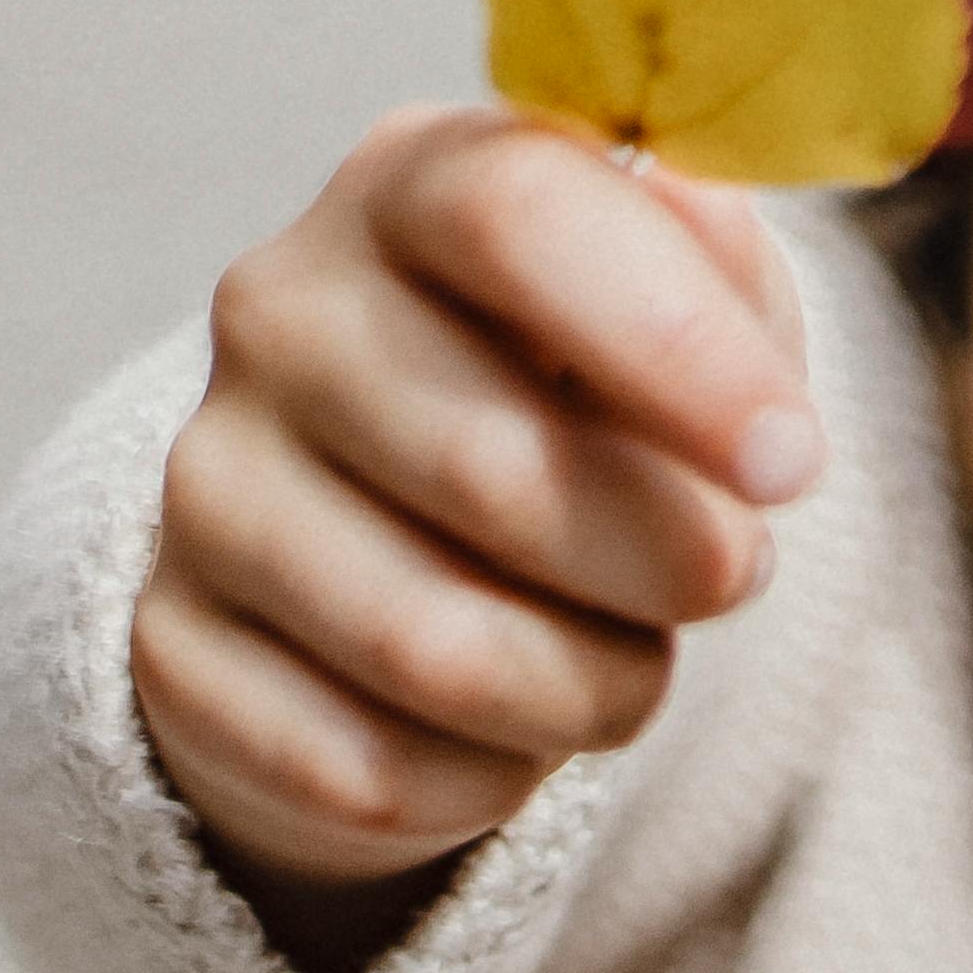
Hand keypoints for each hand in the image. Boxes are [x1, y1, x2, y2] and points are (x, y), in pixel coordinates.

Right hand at [135, 107, 819, 963]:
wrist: (416, 544)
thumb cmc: (591, 408)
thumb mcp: (687, 314)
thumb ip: (721, 274)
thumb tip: (712, 256)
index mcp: (410, 191)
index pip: (517, 216)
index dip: (676, 348)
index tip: (792, 465)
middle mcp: (279, 314)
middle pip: (494, 467)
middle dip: (667, 564)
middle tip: (723, 574)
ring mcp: (210, 482)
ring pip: (439, 652)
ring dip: (591, 689)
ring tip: (615, 654)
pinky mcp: (179, 650)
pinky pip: (371, 771)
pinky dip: (487, 782)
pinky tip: (500, 725)